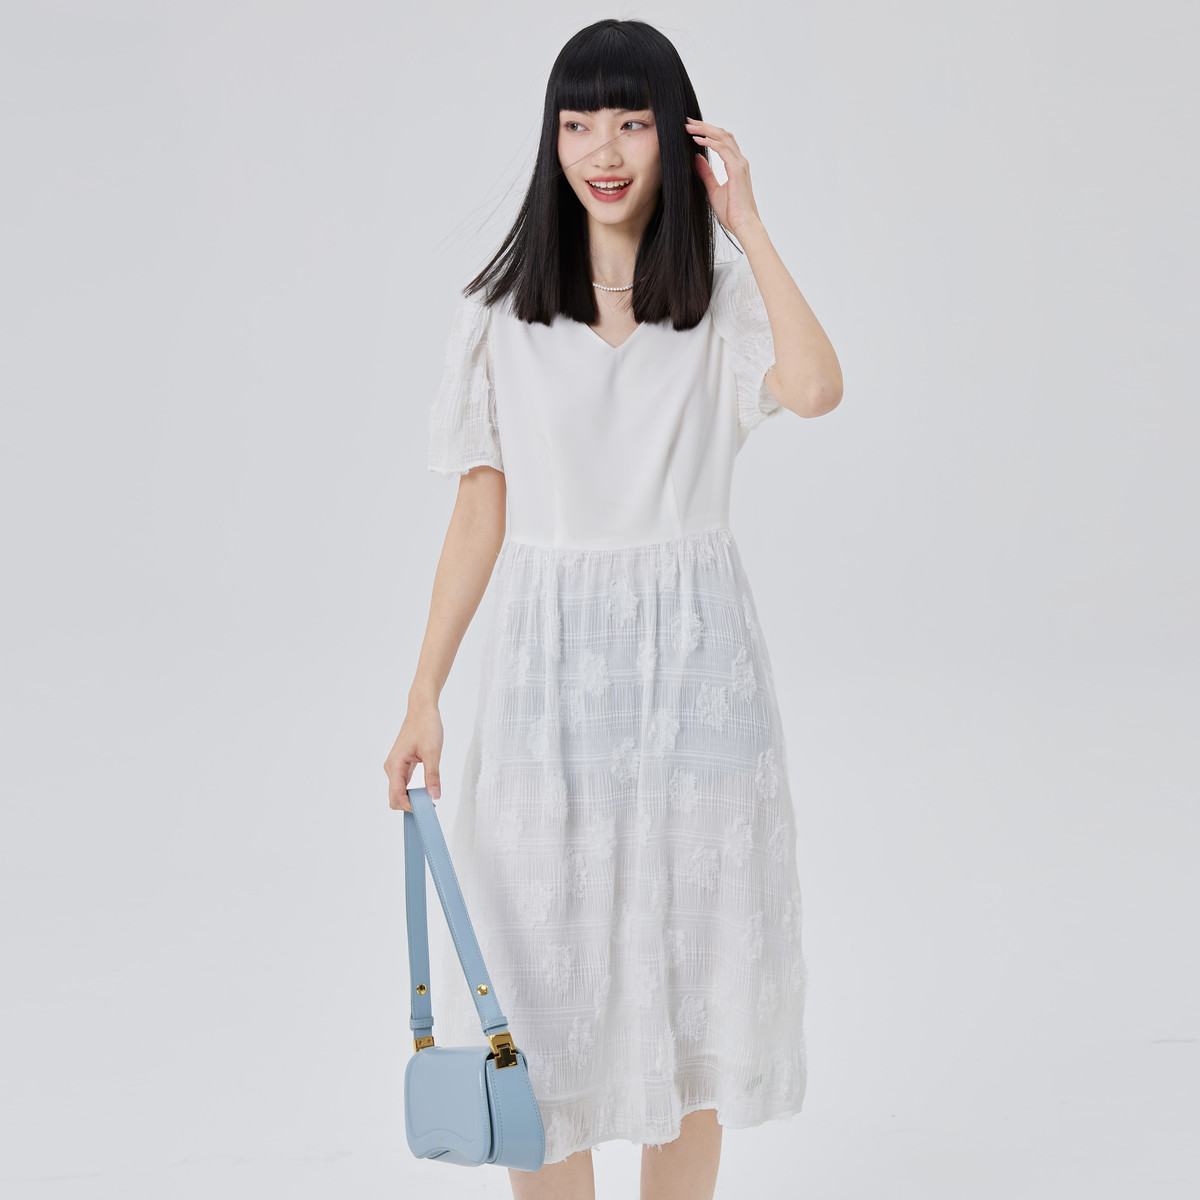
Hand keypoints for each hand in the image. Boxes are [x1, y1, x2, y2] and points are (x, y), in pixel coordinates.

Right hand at [384, 701, 442, 812]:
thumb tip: (435, 796)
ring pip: (398, 792)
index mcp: (395, 765)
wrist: (422, 709)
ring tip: (429, 801)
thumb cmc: (425, 725)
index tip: (427, 810)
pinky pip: (403, 785)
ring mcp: (395, 767)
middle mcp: (391, 768)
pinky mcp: (401, 765)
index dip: (410, 807)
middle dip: (410, 806)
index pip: (397, 796)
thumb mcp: (433, 751)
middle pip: (395, 798)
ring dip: (412, 800)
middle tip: (431, 806)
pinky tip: (425, 792)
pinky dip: (412, 792)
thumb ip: (433, 775)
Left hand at [685, 117, 762, 237]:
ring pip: (723, 137)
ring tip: (690, 127)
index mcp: (736, 165)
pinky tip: (697, 139)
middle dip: (705, 126)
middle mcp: (739, 161)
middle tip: (688, 122)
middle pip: (723, 134)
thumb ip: (706, 173)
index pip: (722, 141)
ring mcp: (740, 164)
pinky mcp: (737, 169)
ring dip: (705, 130)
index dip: (708, 132)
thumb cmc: (731, 212)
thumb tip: (697, 158)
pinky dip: (709, 141)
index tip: (693, 129)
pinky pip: (722, 148)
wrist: (743, 224)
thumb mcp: (713, 189)